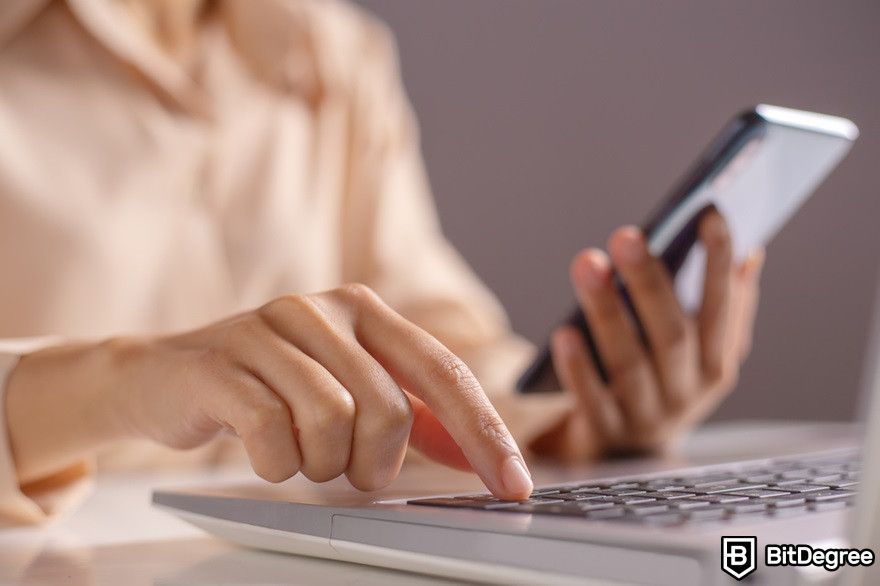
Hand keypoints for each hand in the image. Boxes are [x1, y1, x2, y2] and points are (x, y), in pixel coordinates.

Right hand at [6, 284, 532, 498]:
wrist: (165, 374)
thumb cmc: (268, 386)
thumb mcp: (347, 388)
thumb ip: (412, 415)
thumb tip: (475, 453)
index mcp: (365, 311)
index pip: (444, 372)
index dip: (483, 432)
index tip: (512, 484)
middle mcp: (324, 309)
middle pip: (389, 408)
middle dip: (376, 462)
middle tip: (351, 469)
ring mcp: (269, 331)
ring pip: (333, 423)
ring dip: (322, 463)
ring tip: (300, 453)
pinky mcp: (222, 364)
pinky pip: (273, 434)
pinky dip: (276, 462)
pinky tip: (264, 450)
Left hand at [533, 210, 763, 459]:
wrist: (624, 455)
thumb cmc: (660, 379)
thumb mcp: (699, 351)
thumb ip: (726, 307)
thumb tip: (751, 253)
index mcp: (716, 363)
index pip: (722, 308)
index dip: (718, 264)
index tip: (709, 215)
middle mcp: (688, 392)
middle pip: (671, 334)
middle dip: (649, 281)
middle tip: (626, 235)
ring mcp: (648, 416)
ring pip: (628, 362)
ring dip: (607, 312)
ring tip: (588, 264)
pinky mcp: (605, 433)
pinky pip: (592, 399)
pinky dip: (579, 368)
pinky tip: (563, 334)